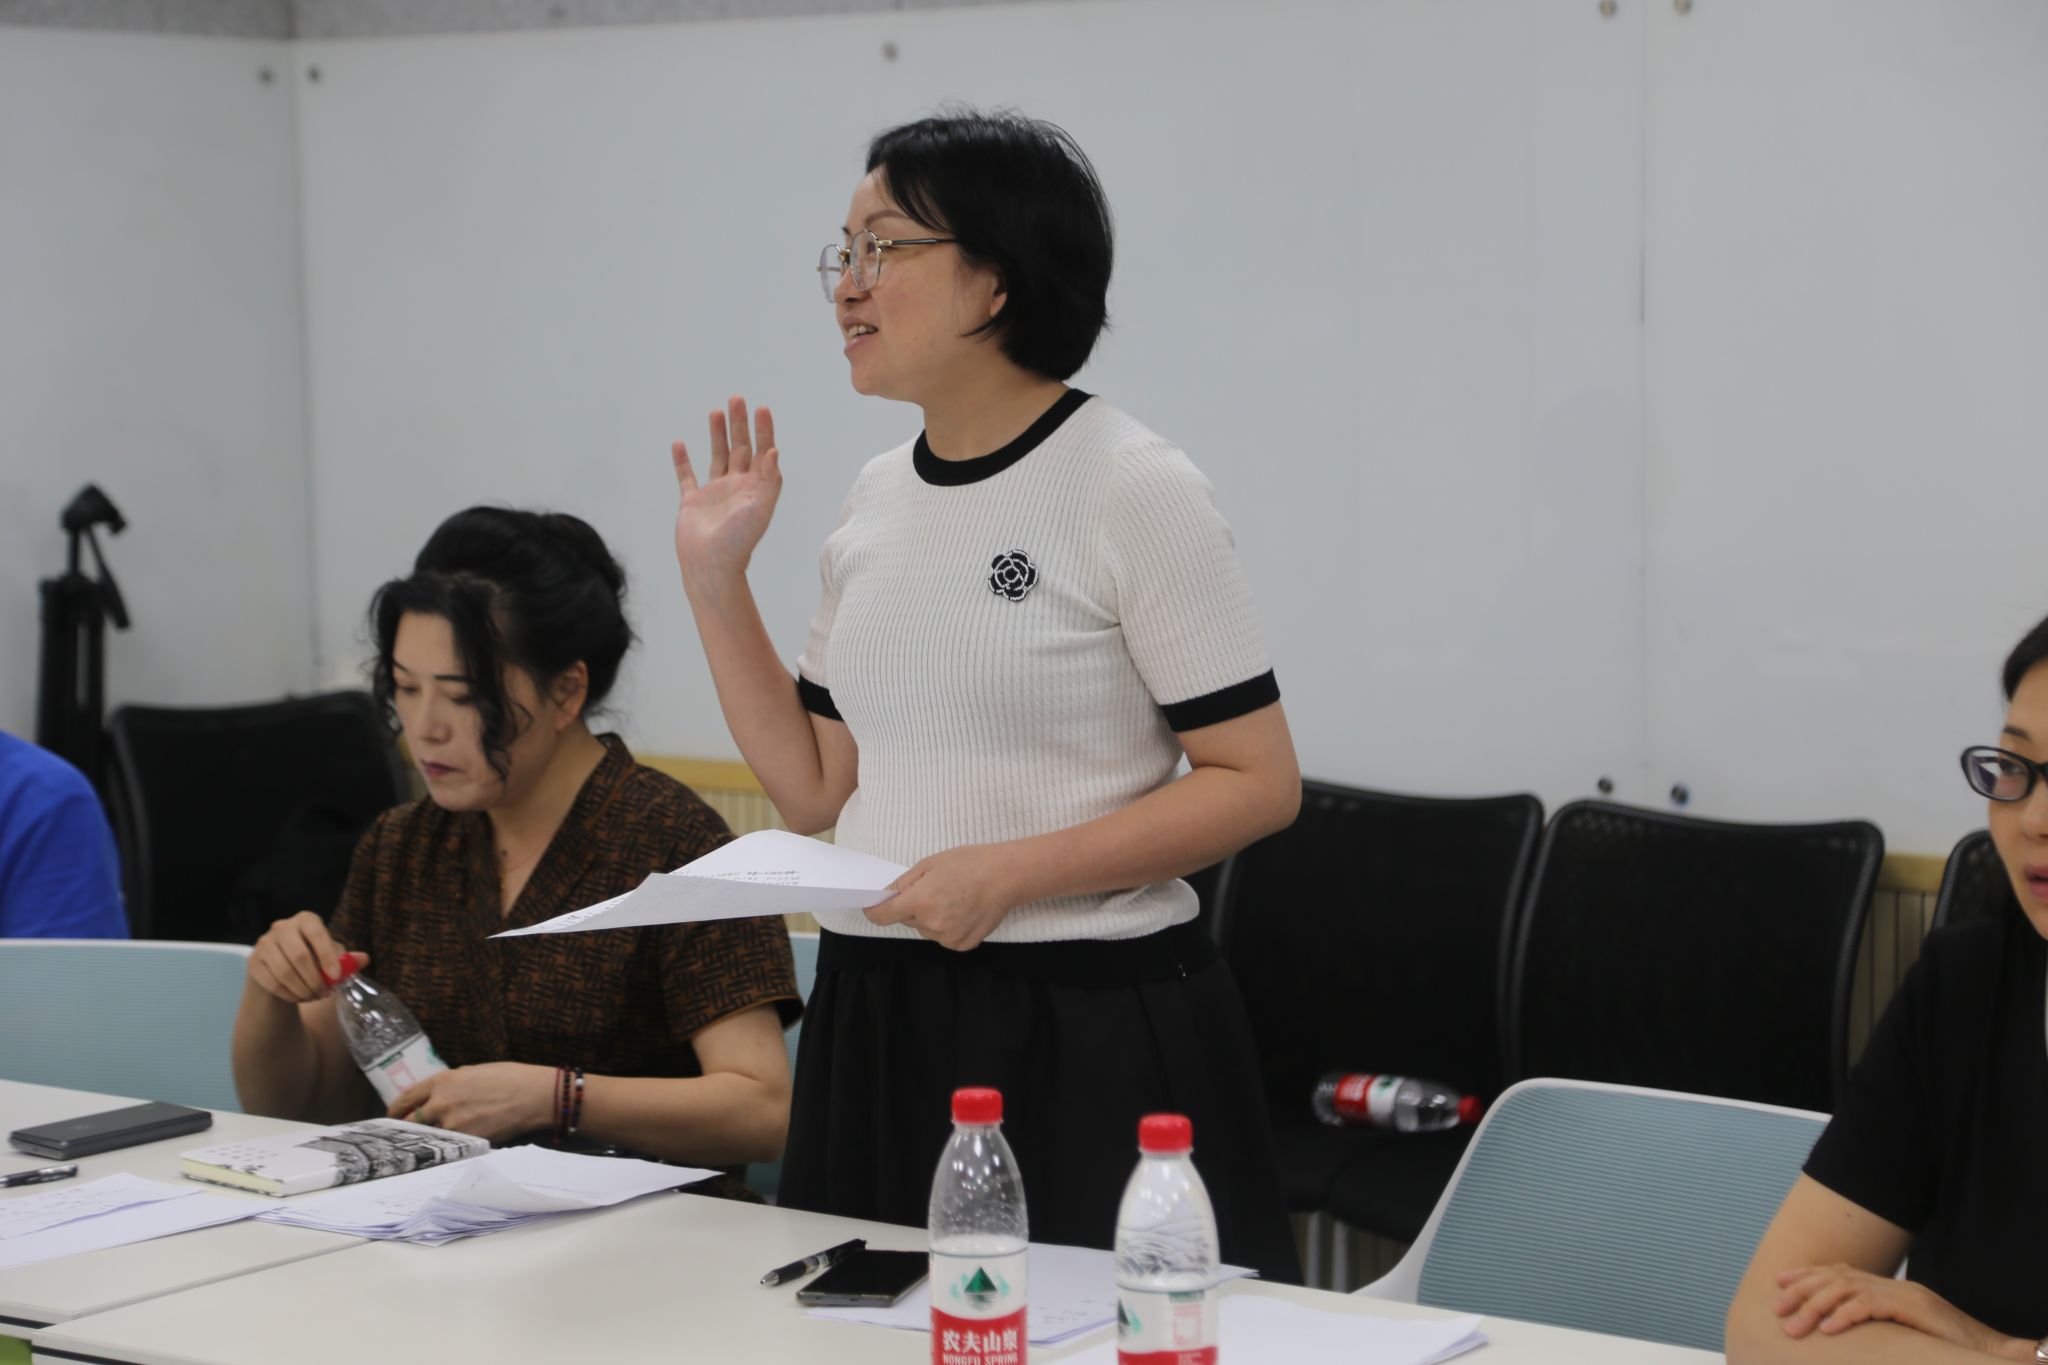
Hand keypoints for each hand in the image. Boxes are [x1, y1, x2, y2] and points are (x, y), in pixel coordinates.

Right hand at [248, 911, 366, 1004]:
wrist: (280, 971)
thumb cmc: (313, 960)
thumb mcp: (332, 957)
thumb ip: (347, 959)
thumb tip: (364, 959)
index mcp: (305, 920)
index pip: (316, 933)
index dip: (327, 955)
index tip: (336, 977)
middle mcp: (282, 927)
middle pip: (298, 955)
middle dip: (315, 979)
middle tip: (325, 993)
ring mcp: (264, 944)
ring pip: (284, 971)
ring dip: (303, 989)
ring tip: (315, 997)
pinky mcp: (253, 962)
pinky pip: (271, 983)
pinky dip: (289, 994)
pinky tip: (299, 998)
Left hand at [389, 1063, 554, 1142]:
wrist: (534, 1095)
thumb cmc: (510, 1078)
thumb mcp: (475, 1071)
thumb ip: (451, 1084)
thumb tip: (438, 1095)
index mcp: (443, 1081)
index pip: (407, 1097)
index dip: (396, 1108)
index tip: (392, 1114)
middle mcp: (442, 1102)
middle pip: (410, 1121)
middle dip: (405, 1128)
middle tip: (403, 1134)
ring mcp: (453, 1124)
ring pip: (429, 1137)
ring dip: (428, 1139)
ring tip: (429, 1142)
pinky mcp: (466, 1140)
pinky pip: (449, 1146)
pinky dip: (447, 1146)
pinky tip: (450, 1146)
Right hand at [671, 396, 781, 587]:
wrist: (711, 565)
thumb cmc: (739, 541)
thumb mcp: (760, 508)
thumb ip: (769, 480)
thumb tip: (774, 451)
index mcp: (756, 488)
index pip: (762, 452)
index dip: (763, 430)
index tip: (762, 408)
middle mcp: (736, 487)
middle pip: (740, 448)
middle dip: (739, 424)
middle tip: (737, 399)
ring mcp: (714, 493)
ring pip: (717, 456)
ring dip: (717, 434)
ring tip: (716, 412)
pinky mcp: (692, 502)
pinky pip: (686, 476)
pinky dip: (682, 461)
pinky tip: (679, 444)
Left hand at [864, 844, 1029, 950]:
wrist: (1007, 876)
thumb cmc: (970, 863)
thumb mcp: (930, 864)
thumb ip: (904, 883)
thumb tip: (885, 896)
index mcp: (921, 901)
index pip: (883, 916)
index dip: (875, 910)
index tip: (874, 905)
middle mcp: (932, 924)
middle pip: (907, 920)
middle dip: (913, 906)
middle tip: (934, 889)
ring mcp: (948, 938)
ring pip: (925, 929)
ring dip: (930, 917)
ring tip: (953, 898)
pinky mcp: (962, 945)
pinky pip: (943, 936)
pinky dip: (947, 926)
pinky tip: (963, 910)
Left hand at [1775, 1263, 2014, 1354]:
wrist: (1987, 1350)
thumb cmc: (1943, 1346)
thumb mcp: (1902, 1330)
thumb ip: (1876, 1322)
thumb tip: (1839, 1328)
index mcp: (1887, 1288)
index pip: (1839, 1272)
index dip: (1808, 1275)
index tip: (1779, 1282)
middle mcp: (1891, 1285)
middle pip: (1836, 1278)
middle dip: (1801, 1290)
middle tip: (1776, 1308)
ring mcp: (1902, 1294)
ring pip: (1846, 1290)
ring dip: (1815, 1307)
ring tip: (1794, 1326)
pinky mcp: (1913, 1307)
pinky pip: (1871, 1306)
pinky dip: (1845, 1316)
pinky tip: (1828, 1329)